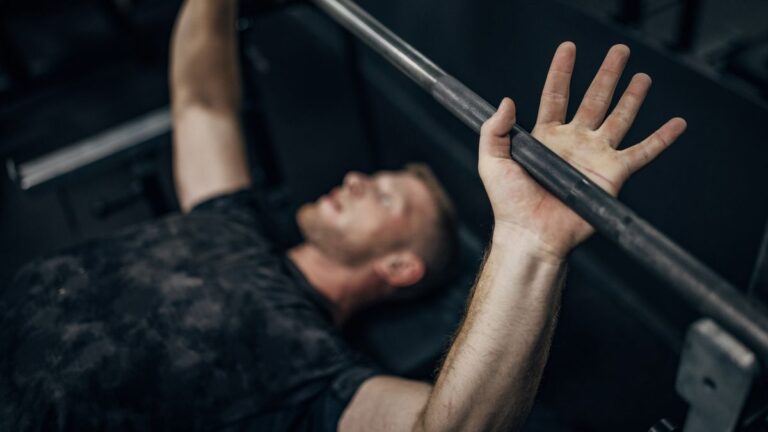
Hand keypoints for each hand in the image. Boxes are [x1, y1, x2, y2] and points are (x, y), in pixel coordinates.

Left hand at [478, 42, 686, 258]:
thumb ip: (495, 129)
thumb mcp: (492, 160)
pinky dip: (661, 139)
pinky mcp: (612, 175)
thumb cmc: (509, 203)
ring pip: (619, 119)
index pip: (555, 95)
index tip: (569, 49)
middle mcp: (573, 142)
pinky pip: (642, 152)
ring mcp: (595, 157)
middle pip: (594, 99)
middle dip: (607, 74)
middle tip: (619, 51)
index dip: (561, 71)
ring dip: (632, 97)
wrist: (531, 233)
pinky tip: (676, 124)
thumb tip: (505, 101)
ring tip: (642, 77)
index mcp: (546, 136)